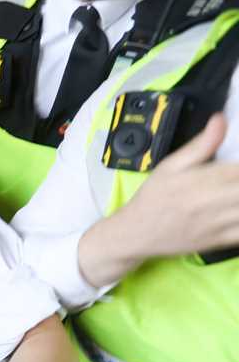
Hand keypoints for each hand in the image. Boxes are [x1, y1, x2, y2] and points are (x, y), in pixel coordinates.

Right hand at [94, 115, 238, 263]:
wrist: (134, 234)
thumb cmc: (152, 198)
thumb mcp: (170, 166)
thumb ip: (200, 145)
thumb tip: (220, 120)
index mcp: (201, 180)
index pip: (238, 169)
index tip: (238, 158)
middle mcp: (211, 203)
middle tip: (236, 180)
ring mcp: (217, 225)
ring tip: (235, 194)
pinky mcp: (219, 241)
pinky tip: (238, 210)